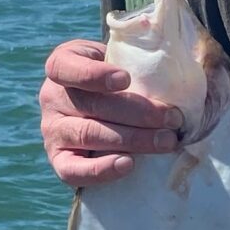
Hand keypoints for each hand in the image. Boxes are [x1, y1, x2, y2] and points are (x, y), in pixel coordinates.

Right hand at [39, 37, 183, 187]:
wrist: (107, 109)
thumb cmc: (122, 79)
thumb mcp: (122, 58)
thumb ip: (139, 58)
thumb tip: (177, 69)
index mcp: (62, 65)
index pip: (66, 67)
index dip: (94, 74)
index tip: (126, 79)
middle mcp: (51, 97)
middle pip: (91, 104)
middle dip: (137, 112)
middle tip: (173, 118)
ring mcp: (52, 130)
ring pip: (89, 134)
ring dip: (132, 139)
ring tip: (166, 141)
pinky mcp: (59, 159)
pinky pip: (73, 170)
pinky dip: (101, 169)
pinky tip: (129, 164)